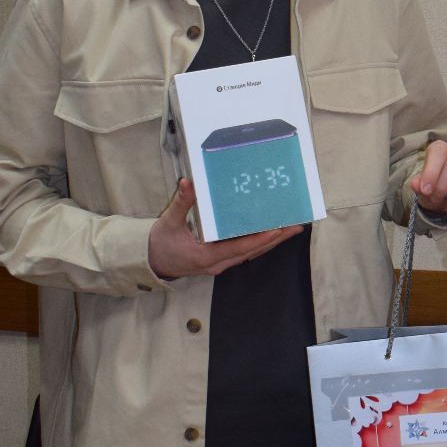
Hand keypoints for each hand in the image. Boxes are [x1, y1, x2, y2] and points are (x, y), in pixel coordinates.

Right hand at [148, 178, 303, 279]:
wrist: (150, 263)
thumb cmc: (159, 244)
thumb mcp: (168, 222)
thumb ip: (181, 203)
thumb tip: (188, 183)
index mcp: (206, 256)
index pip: (239, 247)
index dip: (260, 239)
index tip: (277, 230)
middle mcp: (218, 263)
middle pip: (252, 251)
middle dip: (275, 239)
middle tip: (296, 226)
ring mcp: (220, 264)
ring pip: (251, 253)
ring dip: (271, 242)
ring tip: (291, 229)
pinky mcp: (220, 261)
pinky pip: (244, 252)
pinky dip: (259, 243)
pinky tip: (271, 234)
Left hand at [411, 141, 446, 214]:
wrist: (443, 195)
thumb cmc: (431, 186)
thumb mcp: (421, 186)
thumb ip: (418, 184)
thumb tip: (417, 184)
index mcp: (439, 148)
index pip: (438, 153)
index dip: (431, 172)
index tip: (425, 190)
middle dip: (443, 185)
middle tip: (435, 199)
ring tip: (445, 201)